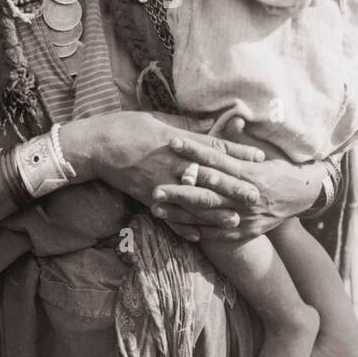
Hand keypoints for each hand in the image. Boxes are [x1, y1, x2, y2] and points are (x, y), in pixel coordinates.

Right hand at [64, 112, 266, 242]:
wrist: (97, 146)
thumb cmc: (129, 127)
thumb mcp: (161, 120)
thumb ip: (189, 126)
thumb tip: (212, 121)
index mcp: (179, 144)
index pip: (215, 149)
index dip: (238, 154)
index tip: (260, 159)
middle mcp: (173, 166)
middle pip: (209, 179)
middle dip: (233, 188)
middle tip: (256, 197)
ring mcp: (161, 184)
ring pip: (192, 202)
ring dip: (214, 213)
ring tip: (234, 221)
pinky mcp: (148, 198)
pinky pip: (168, 216)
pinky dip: (182, 227)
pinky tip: (198, 236)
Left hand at [151, 116, 328, 241]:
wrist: (304, 195)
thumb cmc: (280, 167)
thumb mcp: (266, 151)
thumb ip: (244, 140)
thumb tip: (234, 118)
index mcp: (252, 173)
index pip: (218, 160)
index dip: (194, 151)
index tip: (172, 143)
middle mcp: (247, 197)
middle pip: (208, 193)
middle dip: (180, 191)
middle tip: (155, 187)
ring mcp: (246, 218)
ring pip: (208, 216)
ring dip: (181, 213)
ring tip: (156, 207)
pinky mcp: (245, 232)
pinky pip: (217, 234)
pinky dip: (196, 231)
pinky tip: (175, 226)